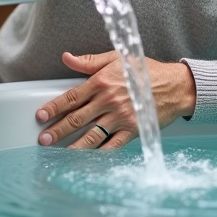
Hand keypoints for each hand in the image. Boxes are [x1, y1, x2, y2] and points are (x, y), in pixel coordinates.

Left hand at [36, 51, 197, 148]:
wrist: (175, 85)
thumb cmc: (146, 71)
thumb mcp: (117, 58)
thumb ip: (89, 61)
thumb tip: (67, 58)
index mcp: (102, 82)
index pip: (71, 97)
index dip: (53, 107)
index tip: (40, 115)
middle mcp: (108, 101)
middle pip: (77, 118)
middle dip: (57, 129)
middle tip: (43, 139)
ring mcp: (120, 117)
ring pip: (91, 134)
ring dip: (72, 144)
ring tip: (58, 151)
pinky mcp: (132, 130)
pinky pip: (112, 145)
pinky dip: (98, 153)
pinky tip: (86, 159)